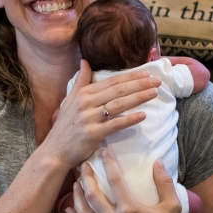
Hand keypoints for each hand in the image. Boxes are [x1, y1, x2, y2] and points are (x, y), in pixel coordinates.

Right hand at [43, 60, 160, 171]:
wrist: (55, 151)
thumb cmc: (65, 126)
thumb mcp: (70, 100)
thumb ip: (80, 81)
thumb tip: (84, 61)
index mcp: (83, 93)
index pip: (111, 81)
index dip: (130, 76)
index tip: (147, 73)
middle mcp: (86, 102)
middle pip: (118, 90)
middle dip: (139, 84)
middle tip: (157, 80)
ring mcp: (89, 118)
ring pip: (119, 104)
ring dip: (138, 97)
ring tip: (154, 93)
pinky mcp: (93, 133)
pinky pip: (115, 124)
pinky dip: (129, 119)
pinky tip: (143, 115)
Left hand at [65, 149, 187, 212]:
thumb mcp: (173, 206)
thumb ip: (164, 183)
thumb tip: (157, 162)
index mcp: (131, 210)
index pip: (115, 181)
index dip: (108, 164)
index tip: (103, 152)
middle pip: (93, 195)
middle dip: (87, 177)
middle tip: (84, 165)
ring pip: (84, 212)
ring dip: (77, 196)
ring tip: (76, 183)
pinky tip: (69, 209)